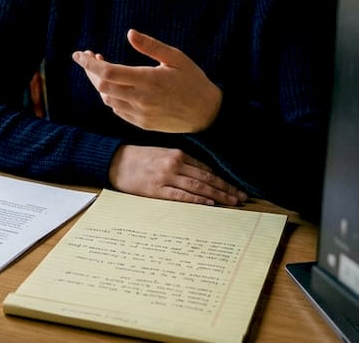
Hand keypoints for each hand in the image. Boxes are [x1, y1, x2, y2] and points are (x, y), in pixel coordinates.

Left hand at [72, 29, 221, 132]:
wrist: (207, 114)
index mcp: (148, 80)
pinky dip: (110, 97)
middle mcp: (140, 99)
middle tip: (90, 58)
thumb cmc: (193, 80)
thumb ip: (151, 46)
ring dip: (100, 84)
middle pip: (102, 86)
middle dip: (90, 71)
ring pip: (108, 99)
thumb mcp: (176, 58)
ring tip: (102, 68)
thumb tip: (129, 33)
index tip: (78, 54)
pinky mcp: (142, 124)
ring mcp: (140, 114)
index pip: (108, 72)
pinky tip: (114, 86)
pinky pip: (117, 110)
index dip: (89, 63)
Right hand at [108, 145, 245, 205]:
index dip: (224, 179)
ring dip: (218, 195)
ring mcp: (166, 177)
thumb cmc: (140, 159)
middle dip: (227, 188)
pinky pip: (181, 195)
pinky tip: (209, 203)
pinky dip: (197, 199)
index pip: (207, 169)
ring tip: (232, 202)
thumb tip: (203, 175)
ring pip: (198, 186)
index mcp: (178, 154)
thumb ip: (182, 162)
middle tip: (242, 198)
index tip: (237, 188)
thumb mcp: (163, 155)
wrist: (115, 162)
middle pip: (207, 178)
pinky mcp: (156, 190)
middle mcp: (175, 164)